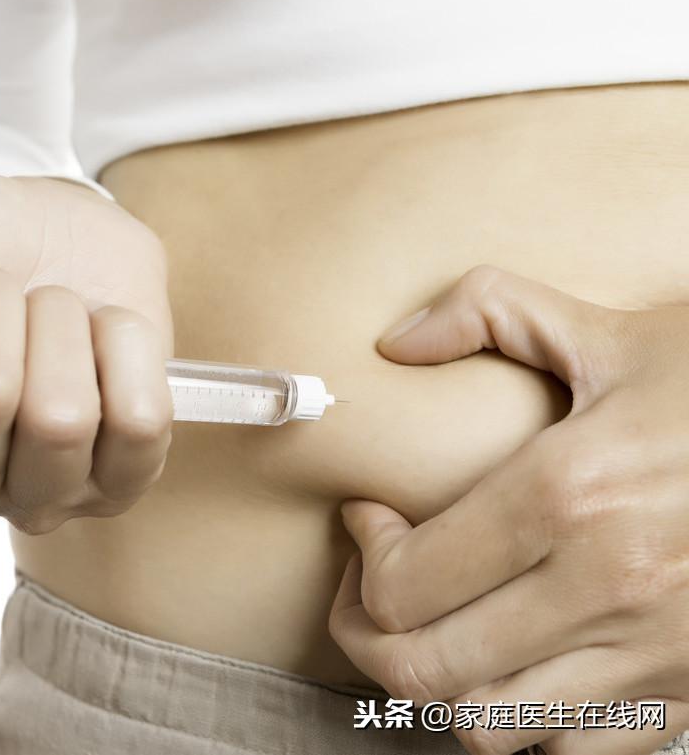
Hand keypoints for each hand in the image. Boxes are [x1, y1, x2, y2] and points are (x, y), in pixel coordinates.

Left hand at [329, 266, 688, 754]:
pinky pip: (575, 752)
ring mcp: (658, 653)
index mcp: (571, 494)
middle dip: (368, 632)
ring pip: (490, 726)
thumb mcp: (609, 331)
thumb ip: (488, 311)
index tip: (371, 519)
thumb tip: (395, 342)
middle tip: (370, 588)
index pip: (404, 583)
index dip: (362, 557)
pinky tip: (515, 663)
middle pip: (426, 669)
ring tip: (434, 628)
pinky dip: (524, 722)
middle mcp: (610, 588)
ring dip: (439, 685)